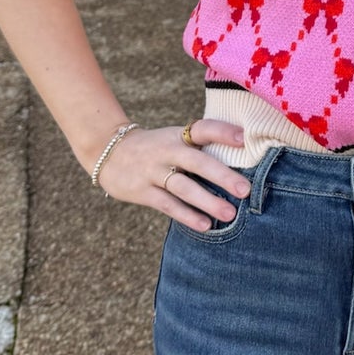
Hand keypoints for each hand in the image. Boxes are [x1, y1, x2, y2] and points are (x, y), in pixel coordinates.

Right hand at [96, 117, 251, 229]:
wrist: (108, 151)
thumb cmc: (154, 147)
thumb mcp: (174, 138)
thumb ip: (200, 146)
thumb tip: (242, 156)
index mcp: (179, 135)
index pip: (203, 129)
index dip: (222, 132)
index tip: (243, 138)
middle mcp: (168, 151)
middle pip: (197, 162)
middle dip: (222, 176)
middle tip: (245, 190)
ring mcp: (154, 171)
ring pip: (184, 187)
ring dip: (207, 201)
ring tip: (229, 214)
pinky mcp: (143, 191)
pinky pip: (168, 205)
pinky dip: (187, 215)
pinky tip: (204, 225)